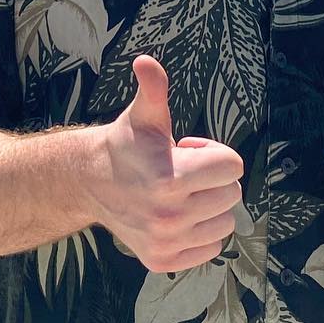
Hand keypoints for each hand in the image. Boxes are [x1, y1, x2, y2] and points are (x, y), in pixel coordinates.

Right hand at [90, 55, 245, 272]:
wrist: (91, 181)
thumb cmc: (127, 144)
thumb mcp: (144, 114)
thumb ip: (153, 88)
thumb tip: (146, 61)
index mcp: (171, 178)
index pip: (233, 167)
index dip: (213, 153)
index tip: (187, 150)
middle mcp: (170, 215)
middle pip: (231, 194)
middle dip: (213, 178)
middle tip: (182, 171)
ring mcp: (166, 242)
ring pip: (224, 223)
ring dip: (209, 205)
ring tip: (179, 192)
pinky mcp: (163, 261)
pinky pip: (211, 249)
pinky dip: (201, 232)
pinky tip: (178, 215)